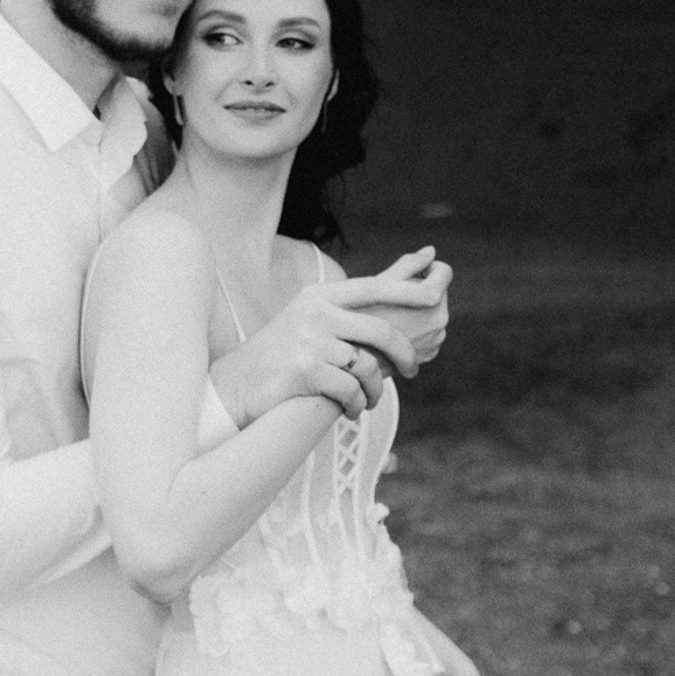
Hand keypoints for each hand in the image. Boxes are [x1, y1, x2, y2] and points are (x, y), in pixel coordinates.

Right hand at [210, 249, 452, 423]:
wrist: (237, 384)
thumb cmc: (285, 353)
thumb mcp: (313, 318)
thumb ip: (353, 304)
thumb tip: (412, 266)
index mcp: (319, 295)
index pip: (374, 287)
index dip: (409, 292)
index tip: (437, 299)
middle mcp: (314, 312)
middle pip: (379, 329)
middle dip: (404, 354)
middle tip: (412, 370)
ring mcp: (308, 340)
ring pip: (367, 365)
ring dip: (373, 389)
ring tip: (367, 399)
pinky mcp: (304, 370)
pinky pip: (350, 389)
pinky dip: (355, 403)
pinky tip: (349, 408)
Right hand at [366, 250, 451, 383]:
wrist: (348, 358)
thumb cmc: (360, 315)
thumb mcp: (381, 283)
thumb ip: (410, 264)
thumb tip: (431, 251)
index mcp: (432, 300)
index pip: (444, 271)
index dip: (426, 267)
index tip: (407, 273)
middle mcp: (440, 322)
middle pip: (437, 292)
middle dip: (419, 290)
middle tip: (390, 297)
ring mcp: (436, 341)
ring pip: (432, 312)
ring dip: (418, 309)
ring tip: (389, 315)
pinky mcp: (429, 354)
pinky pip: (428, 332)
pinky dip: (416, 328)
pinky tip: (394, 331)